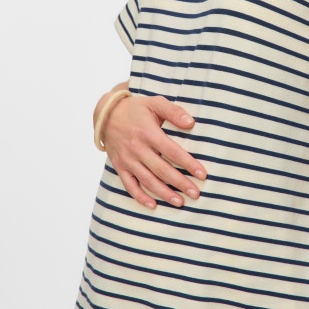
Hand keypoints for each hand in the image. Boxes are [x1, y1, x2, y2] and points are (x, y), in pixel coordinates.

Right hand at [99, 91, 206, 208]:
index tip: (202, 175)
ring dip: (164, 193)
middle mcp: (137, 148)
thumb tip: (191, 123)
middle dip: (180, 183)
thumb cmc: (136, 109)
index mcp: (148, 133)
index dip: (188, 164)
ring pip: (147, 180)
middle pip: (161, 170)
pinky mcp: (119, 166)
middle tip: (195, 194)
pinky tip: (153, 205)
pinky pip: (129, 185)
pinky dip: (140, 197)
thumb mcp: (155, 103)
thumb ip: (174, 111)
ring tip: (180, 202)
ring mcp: (127, 159)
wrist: (107, 114)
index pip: (172, 151)